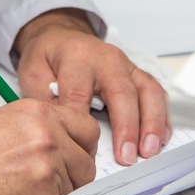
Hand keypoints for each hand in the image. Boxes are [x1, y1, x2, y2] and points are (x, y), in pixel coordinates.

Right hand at [0, 99, 98, 194]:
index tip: (77, 155)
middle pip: (86, 162)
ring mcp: (48, 171)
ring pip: (74, 189)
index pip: (85, 128)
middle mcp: (47, 139)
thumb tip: (59, 139)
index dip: (82, 146)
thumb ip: (34, 127)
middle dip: (73, 175)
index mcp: (37, 115)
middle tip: (50, 183)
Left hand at [13, 9, 170, 166]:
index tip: (84, 148)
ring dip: (151, 123)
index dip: (83, 122)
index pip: (80, 93)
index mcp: (77, 57)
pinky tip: (160, 137)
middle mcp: (106, 59)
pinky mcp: (136, 74)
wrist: (59, 36)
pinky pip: (155, 92)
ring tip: (149, 150)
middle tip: (127, 157)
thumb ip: (47, 103)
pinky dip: (161, 116)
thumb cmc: (48, 57)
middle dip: (127, 127)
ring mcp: (125, 65)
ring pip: (147, 91)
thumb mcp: (34, 75)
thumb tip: (63, 134)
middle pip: (122, 92)